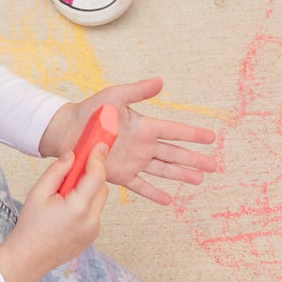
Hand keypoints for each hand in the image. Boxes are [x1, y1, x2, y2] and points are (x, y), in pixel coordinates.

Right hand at [0, 146, 110, 281]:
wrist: (29, 258)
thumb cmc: (30, 226)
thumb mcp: (38, 193)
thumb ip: (57, 171)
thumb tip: (71, 155)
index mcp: (77, 207)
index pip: (95, 176)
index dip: (97, 158)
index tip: (99, 145)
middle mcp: (91, 220)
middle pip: (101, 187)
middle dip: (89, 177)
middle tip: (71, 173)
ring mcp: (94, 230)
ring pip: (99, 200)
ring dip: (87, 192)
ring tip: (63, 198)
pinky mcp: (92, 236)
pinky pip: (94, 213)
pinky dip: (85, 206)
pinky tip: (66, 213)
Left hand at [39, 79, 218, 206]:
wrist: (66, 132)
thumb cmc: (89, 111)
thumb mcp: (114, 96)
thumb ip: (138, 91)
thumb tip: (161, 81)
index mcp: (144, 126)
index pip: (174, 131)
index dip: (192, 134)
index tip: (211, 137)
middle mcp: (143, 145)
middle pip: (175, 154)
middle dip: (195, 159)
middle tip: (214, 166)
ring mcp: (134, 161)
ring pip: (164, 170)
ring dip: (182, 176)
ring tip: (199, 181)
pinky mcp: (121, 175)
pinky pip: (141, 186)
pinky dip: (154, 193)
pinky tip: (169, 200)